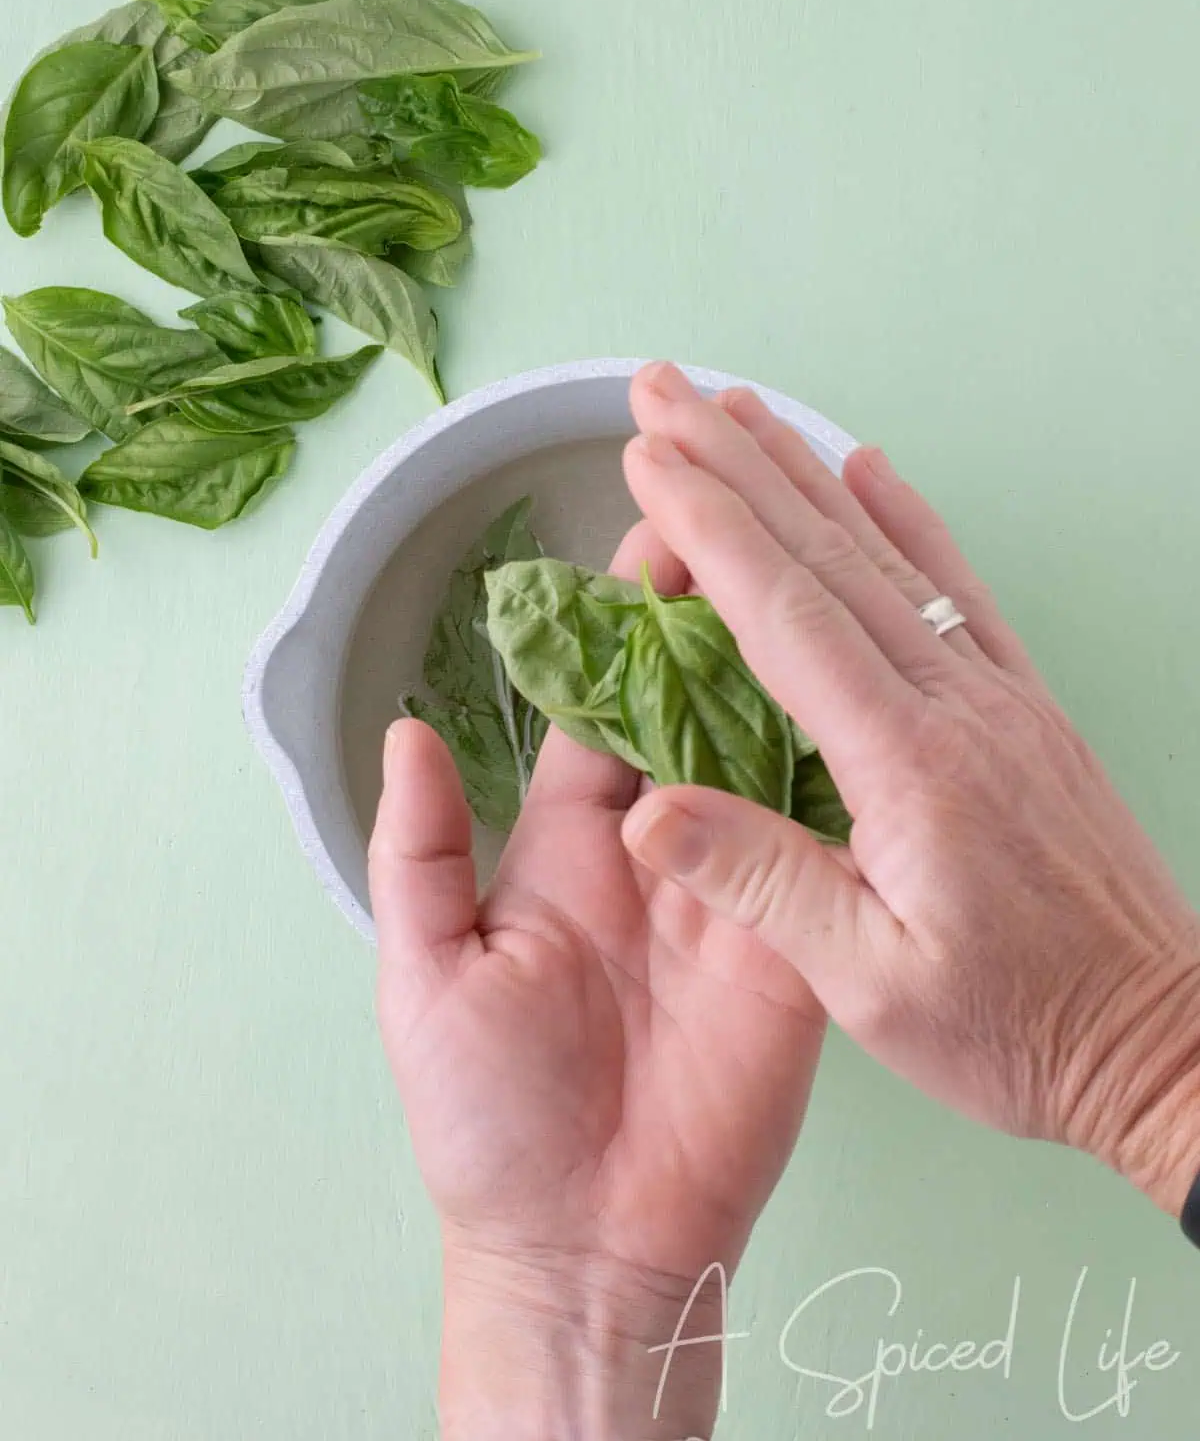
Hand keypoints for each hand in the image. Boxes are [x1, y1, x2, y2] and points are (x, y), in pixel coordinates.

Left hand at [368, 521, 825, 1440]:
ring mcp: (735, 889)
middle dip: (718, 622)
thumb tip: (409, 733)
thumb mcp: (425, 975)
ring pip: (768, 758)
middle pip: (697, 711)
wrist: (582, 1242)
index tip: (653, 539)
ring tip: (806, 581)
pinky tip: (860, 702)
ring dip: (784, 676)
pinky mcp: (795, 941)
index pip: (604, 708)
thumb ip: (420, 852)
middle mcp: (660, 847)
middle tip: (746, 528)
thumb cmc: (487, 1119)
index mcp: (571, 842)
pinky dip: (842, 778)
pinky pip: (820, 848)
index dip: (626, 626)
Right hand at [619, 362, 1199, 1218]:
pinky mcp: (1021, 706)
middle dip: (732, 463)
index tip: (648, 458)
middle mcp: (954, 704)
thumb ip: (762, 886)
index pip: (785, 614)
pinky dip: (908, 518)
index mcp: (907, 765)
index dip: (709, 527)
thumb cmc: (1020, 1029)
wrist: (1161, 1041)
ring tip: (739, 408)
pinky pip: (956, 588)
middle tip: (662, 390)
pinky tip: (870, 469)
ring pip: (885, 553)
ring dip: (802, 471)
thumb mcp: (872, 987)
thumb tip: (646, 814)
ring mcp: (996, 695)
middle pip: (825, 554)